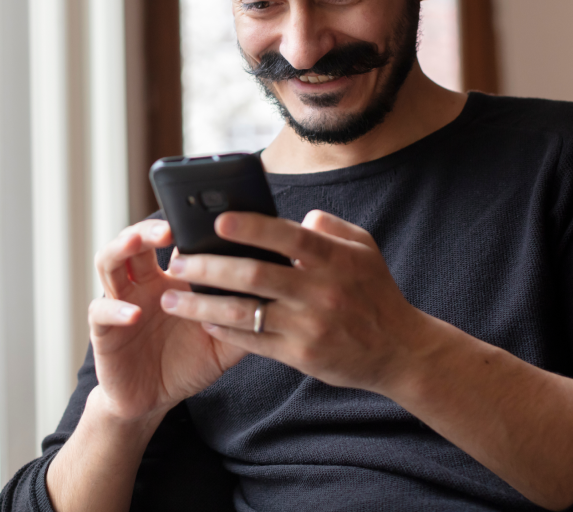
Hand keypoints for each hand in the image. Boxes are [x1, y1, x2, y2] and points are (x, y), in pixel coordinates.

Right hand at [88, 219, 248, 423]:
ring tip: (138, 243)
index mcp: (171, 279)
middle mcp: (142, 283)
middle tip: (169, 226)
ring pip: (109, 261)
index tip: (205, 218)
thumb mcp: (223, 342)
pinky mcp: (104, 330)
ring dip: (122, 248)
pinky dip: (115, 309)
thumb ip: (243, 319)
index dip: (184, 226)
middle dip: (150, 228)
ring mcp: (120, 301)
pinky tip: (132, 313)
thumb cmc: (187, 364)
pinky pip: (101, 311)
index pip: (173, 241)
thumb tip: (276, 298)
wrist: (153, 400)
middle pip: (137, 240)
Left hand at [160, 209, 427, 394]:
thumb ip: (329, 227)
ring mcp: (309, 326)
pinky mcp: (301, 356)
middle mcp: (320, 292)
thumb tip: (297, 216)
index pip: (287, 237)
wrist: (401, 350)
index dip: (252, 227)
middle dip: (209, 267)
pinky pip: (253, 342)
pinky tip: (201, 322)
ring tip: (171, 299)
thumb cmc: (375, 292)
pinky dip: (223, 331)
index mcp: (333, 259)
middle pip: (254, 275)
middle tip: (177, 261)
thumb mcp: (363, 249)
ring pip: (244, 313)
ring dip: (202, 305)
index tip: (217, 221)